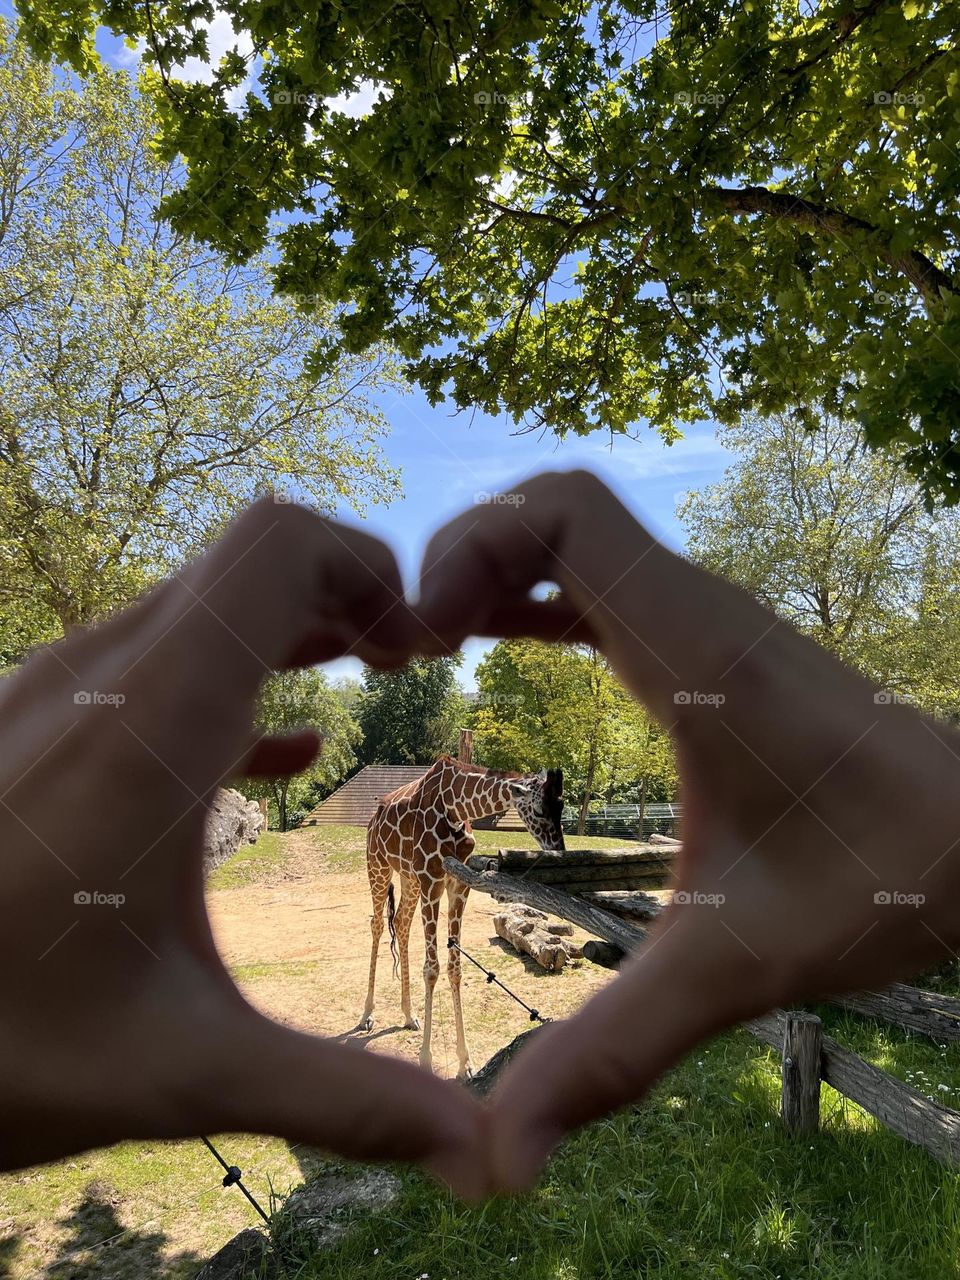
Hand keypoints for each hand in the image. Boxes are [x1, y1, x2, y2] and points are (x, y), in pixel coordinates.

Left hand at [0, 499, 485, 1195]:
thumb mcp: (177, 1073)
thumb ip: (340, 1099)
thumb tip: (478, 1149)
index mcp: (149, 730)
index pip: (275, 548)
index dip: (367, 567)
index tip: (421, 649)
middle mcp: (96, 683)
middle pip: (244, 562)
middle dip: (346, 593)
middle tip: (411, 662)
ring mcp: (53, 697)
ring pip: (196, 604)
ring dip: (291, 630)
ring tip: (363, 682)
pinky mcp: (33, 729)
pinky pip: (153, 664)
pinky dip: (236, 679)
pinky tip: (288, 754)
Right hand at [416, 470, 959, 1192]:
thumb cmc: (877, 881)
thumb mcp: (731, 969)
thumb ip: (611, 1053)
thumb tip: (499, 1163)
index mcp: (693, 653)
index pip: (565, 513)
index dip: (471, 546)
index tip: (428, 642)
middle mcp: (697, 610)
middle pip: (553, 506)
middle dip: (463, 557)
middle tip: (412, 652)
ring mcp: (707, 618)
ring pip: (578, 535)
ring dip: (495, 571)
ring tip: (437, 650)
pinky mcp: (712, 642)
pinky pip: (603, 581)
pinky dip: (537, 595)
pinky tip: (499, 651)